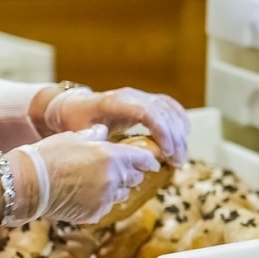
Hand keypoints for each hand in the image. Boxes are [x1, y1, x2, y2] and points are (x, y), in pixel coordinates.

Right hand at [10, 126, 160, 224]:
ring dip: (115, 188)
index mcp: (112, 156)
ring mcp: (105, 198)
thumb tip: (104, 132)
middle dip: (130, 174)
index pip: (143, 159)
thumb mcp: (73, 137)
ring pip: (121, 194)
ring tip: (94, 182)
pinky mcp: (95, 214)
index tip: (152, 162)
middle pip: (135, 178)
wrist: (27, 183)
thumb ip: (95, 136)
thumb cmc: (47, 156)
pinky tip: (83, 195)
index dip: (149, 160)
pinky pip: (105, 207)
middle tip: (117, 170)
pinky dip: (100, 202)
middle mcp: (114, 178)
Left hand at [42, 86, 189, 165]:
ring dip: (180, 133)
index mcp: (116, 103)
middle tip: (177, 161)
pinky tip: (184, 136)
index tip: (167, 153)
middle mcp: (132, 96)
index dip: (162, 131)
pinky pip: (170, 106)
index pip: (148, 112)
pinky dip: (180, 120)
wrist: (75, 106)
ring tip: (180, 156)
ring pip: (170, 109)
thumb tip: (118, 157)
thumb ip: (100, 144)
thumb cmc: (77, 122)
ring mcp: (141, 96)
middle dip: (175, 138)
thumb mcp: (83, 134)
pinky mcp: (146, 100)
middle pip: (164, 112)